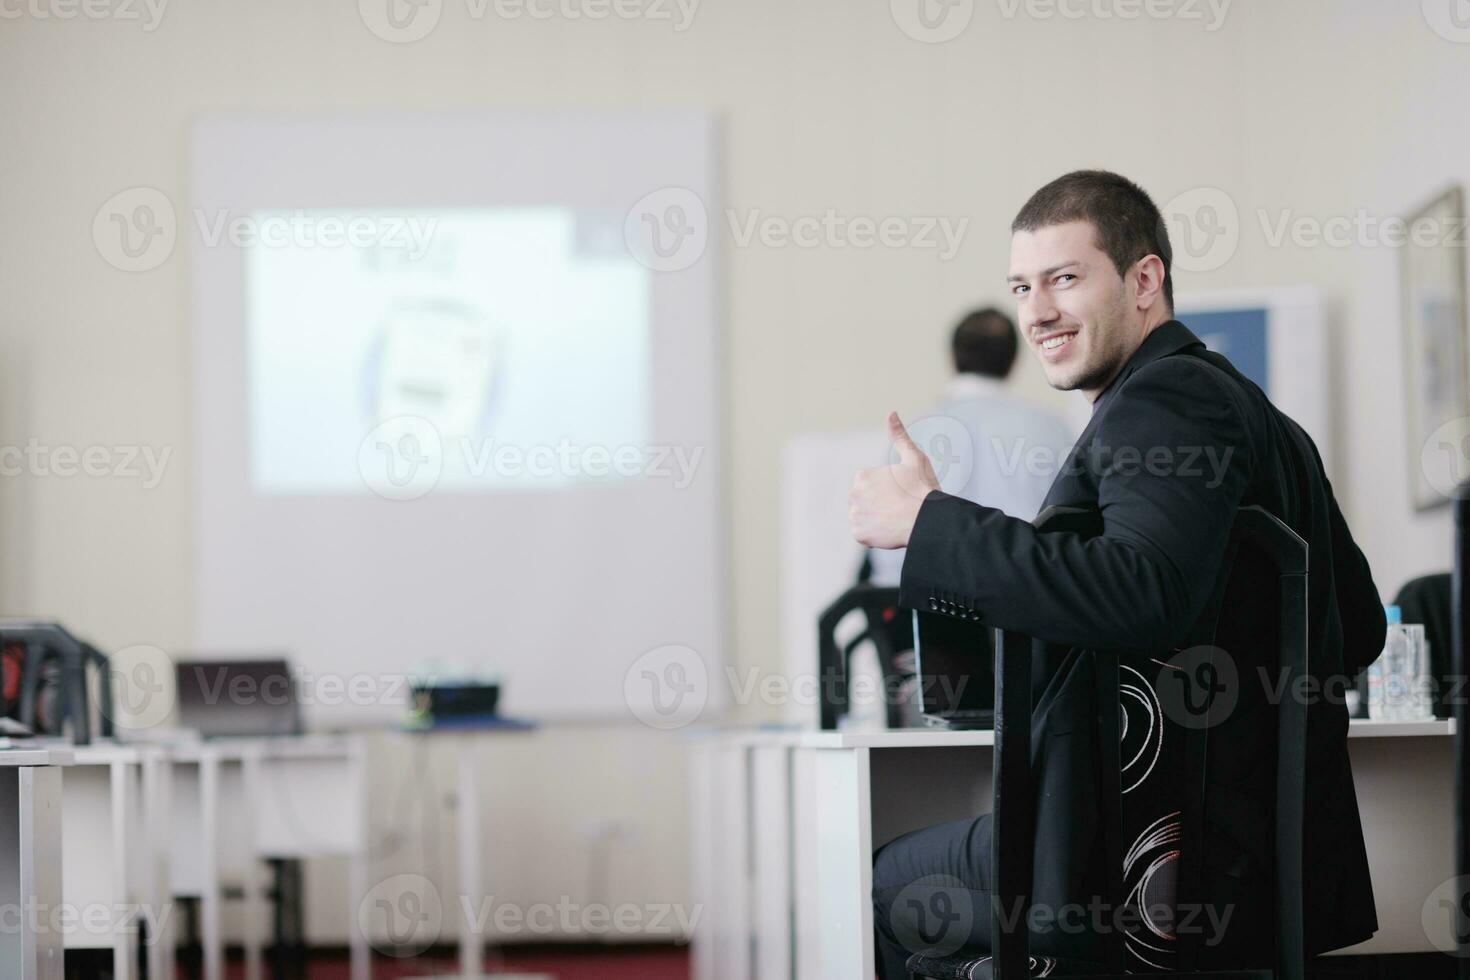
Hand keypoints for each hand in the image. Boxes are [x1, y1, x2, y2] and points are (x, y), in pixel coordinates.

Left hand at [849, 412, 939, 548]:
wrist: (927, 519)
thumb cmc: (923, 487)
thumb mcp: (914, 457)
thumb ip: (899, 436)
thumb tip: (891, 413)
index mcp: (863, 476)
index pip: (869, 485)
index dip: (886, 490)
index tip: (900, 493)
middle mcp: (854, 494)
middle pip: (864, 501)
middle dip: (878, 505)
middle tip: (898, 508)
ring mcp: (855, 515)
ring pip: (862, 517)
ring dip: (874, 520)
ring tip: (894, 520)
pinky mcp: (858, 534)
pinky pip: (862, 534)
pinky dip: (873, 535)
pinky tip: (888, 530)